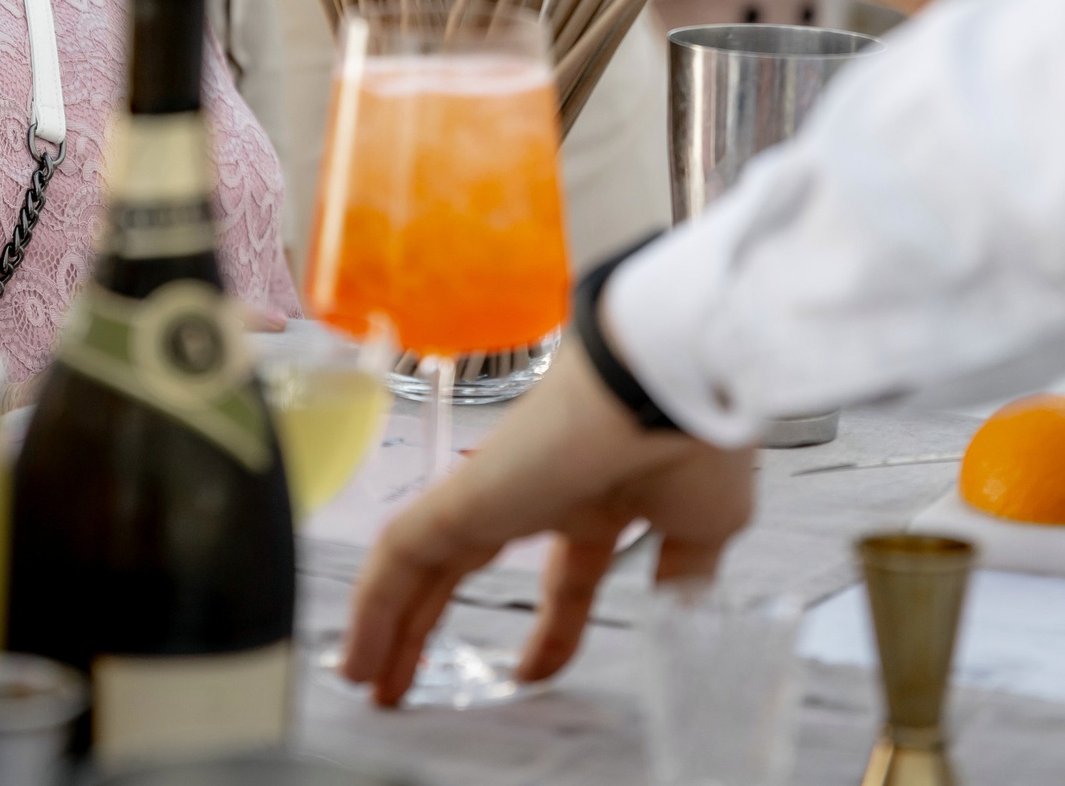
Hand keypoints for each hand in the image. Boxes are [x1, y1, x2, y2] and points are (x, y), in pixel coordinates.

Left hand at [339, 338, 755, 704]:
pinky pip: (402, 556)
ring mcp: (497, 490)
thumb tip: (681, 611)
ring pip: (425, 565)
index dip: (554, 630)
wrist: (671, 381)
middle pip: (468, 566)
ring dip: (393, 626)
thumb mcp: (706, 526)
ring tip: (368, 684)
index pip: (565, 576)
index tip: (531, 673)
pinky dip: (375, 608)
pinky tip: (357, 656)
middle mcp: (541, 492)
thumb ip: (681, 572)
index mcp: (601, 501)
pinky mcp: (464, 493)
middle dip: (439, 624)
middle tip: (411, 680)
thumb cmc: (697, 436)